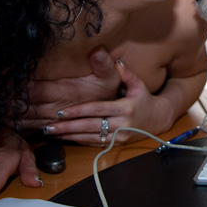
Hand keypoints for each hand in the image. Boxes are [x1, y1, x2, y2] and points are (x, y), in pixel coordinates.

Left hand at [42, 61, 172, 145]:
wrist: (158, 120)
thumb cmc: (145, 99)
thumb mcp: (139, 85)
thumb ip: (127, 74)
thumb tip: (116, 62)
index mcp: (125, 108)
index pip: (97, 110)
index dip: (78, 112)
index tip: (61, 113)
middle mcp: (122, 124)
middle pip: (90, 126)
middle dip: (68, 127)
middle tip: (49, 126)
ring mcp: (119, 137)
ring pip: (90, 137)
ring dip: (70, 136)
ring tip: (52, 133)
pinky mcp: (117, 144)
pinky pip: (95, 143)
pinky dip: (79, 141)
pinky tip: (66, 138)